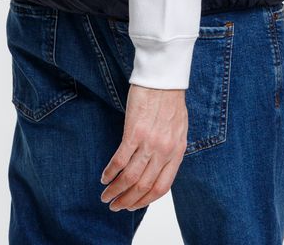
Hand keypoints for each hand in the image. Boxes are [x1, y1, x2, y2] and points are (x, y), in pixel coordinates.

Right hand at [99, 84, 187, 211]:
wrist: (163, 77)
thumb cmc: (170, 99)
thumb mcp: (178, 129)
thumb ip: (170, 149)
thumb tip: (158, 166)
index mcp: (177, 151)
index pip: (162, 187)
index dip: (146, 201)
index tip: (133, 206)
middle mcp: (164, 151)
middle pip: (144, 186)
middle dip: (128, 201)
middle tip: (115, 206)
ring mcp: (149, 142)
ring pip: (131, 177)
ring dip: (116, 190)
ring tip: (106, 196)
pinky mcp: (134, 131)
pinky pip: (121, 160)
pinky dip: (111, 172)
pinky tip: (104, 177)